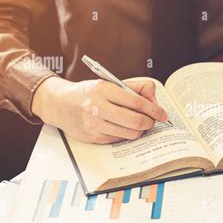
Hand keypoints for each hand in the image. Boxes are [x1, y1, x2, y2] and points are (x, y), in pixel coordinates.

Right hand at [32, 77, 167, 143]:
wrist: (60, 104)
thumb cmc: (88, 93)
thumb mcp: (110, 83)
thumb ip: (134, 87)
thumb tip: (153, 96)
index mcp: (103, 90)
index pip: (137, 102)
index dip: (154, 109)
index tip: (162, 114)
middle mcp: (97, 107)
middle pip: (135, 121)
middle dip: (150, 122)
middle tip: (153, 121)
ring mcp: (94, 124)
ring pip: (130, 133)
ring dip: (140, 130)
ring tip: (140, 124)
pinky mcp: (93, 138)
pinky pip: (120, 139)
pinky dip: (127, 134)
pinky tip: (125, 128)